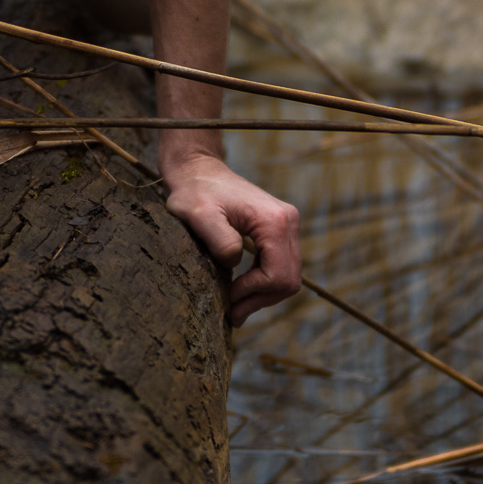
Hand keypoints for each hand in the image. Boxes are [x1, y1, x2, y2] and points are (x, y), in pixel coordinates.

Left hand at [162, 153, 301, 325]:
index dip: (253, 293)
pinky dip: (264, 282)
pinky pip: (281, 265)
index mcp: (274, 220)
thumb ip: (221, 242)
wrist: (198, 170)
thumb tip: (236, 264)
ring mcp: (287, 224)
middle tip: (232, 314)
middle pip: (288, 280)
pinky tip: (242, 289)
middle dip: (260, 299)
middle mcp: (288, 221)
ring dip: (263, 294)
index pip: (278, 275)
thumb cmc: (194, 191)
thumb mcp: (199, 216)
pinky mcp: (279, 228)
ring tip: (235, 306)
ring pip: (288, 276)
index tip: (227, 297)